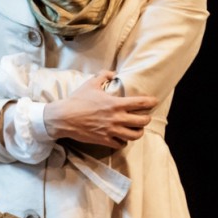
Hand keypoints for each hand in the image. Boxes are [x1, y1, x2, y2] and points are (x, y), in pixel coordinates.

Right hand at [43, 71, 157, 148]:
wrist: (63, 118)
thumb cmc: (77, 100)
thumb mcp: (90, 84)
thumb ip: (103, 76)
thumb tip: (112, 73)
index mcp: (115, 104)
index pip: (140, 103)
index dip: (150, 102)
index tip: (154, 101)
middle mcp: (116, 118)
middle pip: (142, 121)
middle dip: (146, 119)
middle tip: (144, 117)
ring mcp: (111, 130)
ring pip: (134, 135)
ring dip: (138, 132)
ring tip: (136, 129)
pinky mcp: (104, 140)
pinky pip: (120, 144)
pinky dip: (123, 142)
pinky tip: (121, 138)